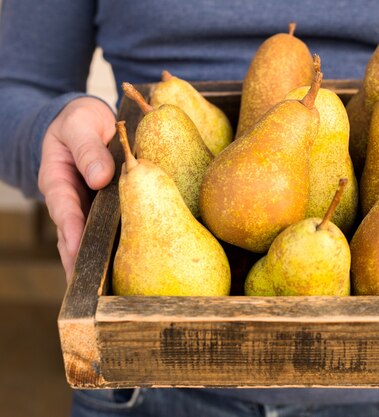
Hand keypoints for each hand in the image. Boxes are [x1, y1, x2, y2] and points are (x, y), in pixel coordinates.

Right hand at [38, 97, 115, 280]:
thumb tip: (100, 177)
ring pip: (92, 236)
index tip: (77, 250)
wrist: (91, 120)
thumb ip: (88, 148)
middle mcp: (72, 199)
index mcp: (58, 181)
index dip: (71, 232)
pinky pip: (112, 226)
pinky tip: (133, 261)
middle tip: (91, 286)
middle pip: (74, 234)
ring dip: (100, 258)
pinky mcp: (107, 208)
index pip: (64, 211)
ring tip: (109, 287)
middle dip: (81, 260)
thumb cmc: (81, 121)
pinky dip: (119, 242)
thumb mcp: (81, 125)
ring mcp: (88, 206)